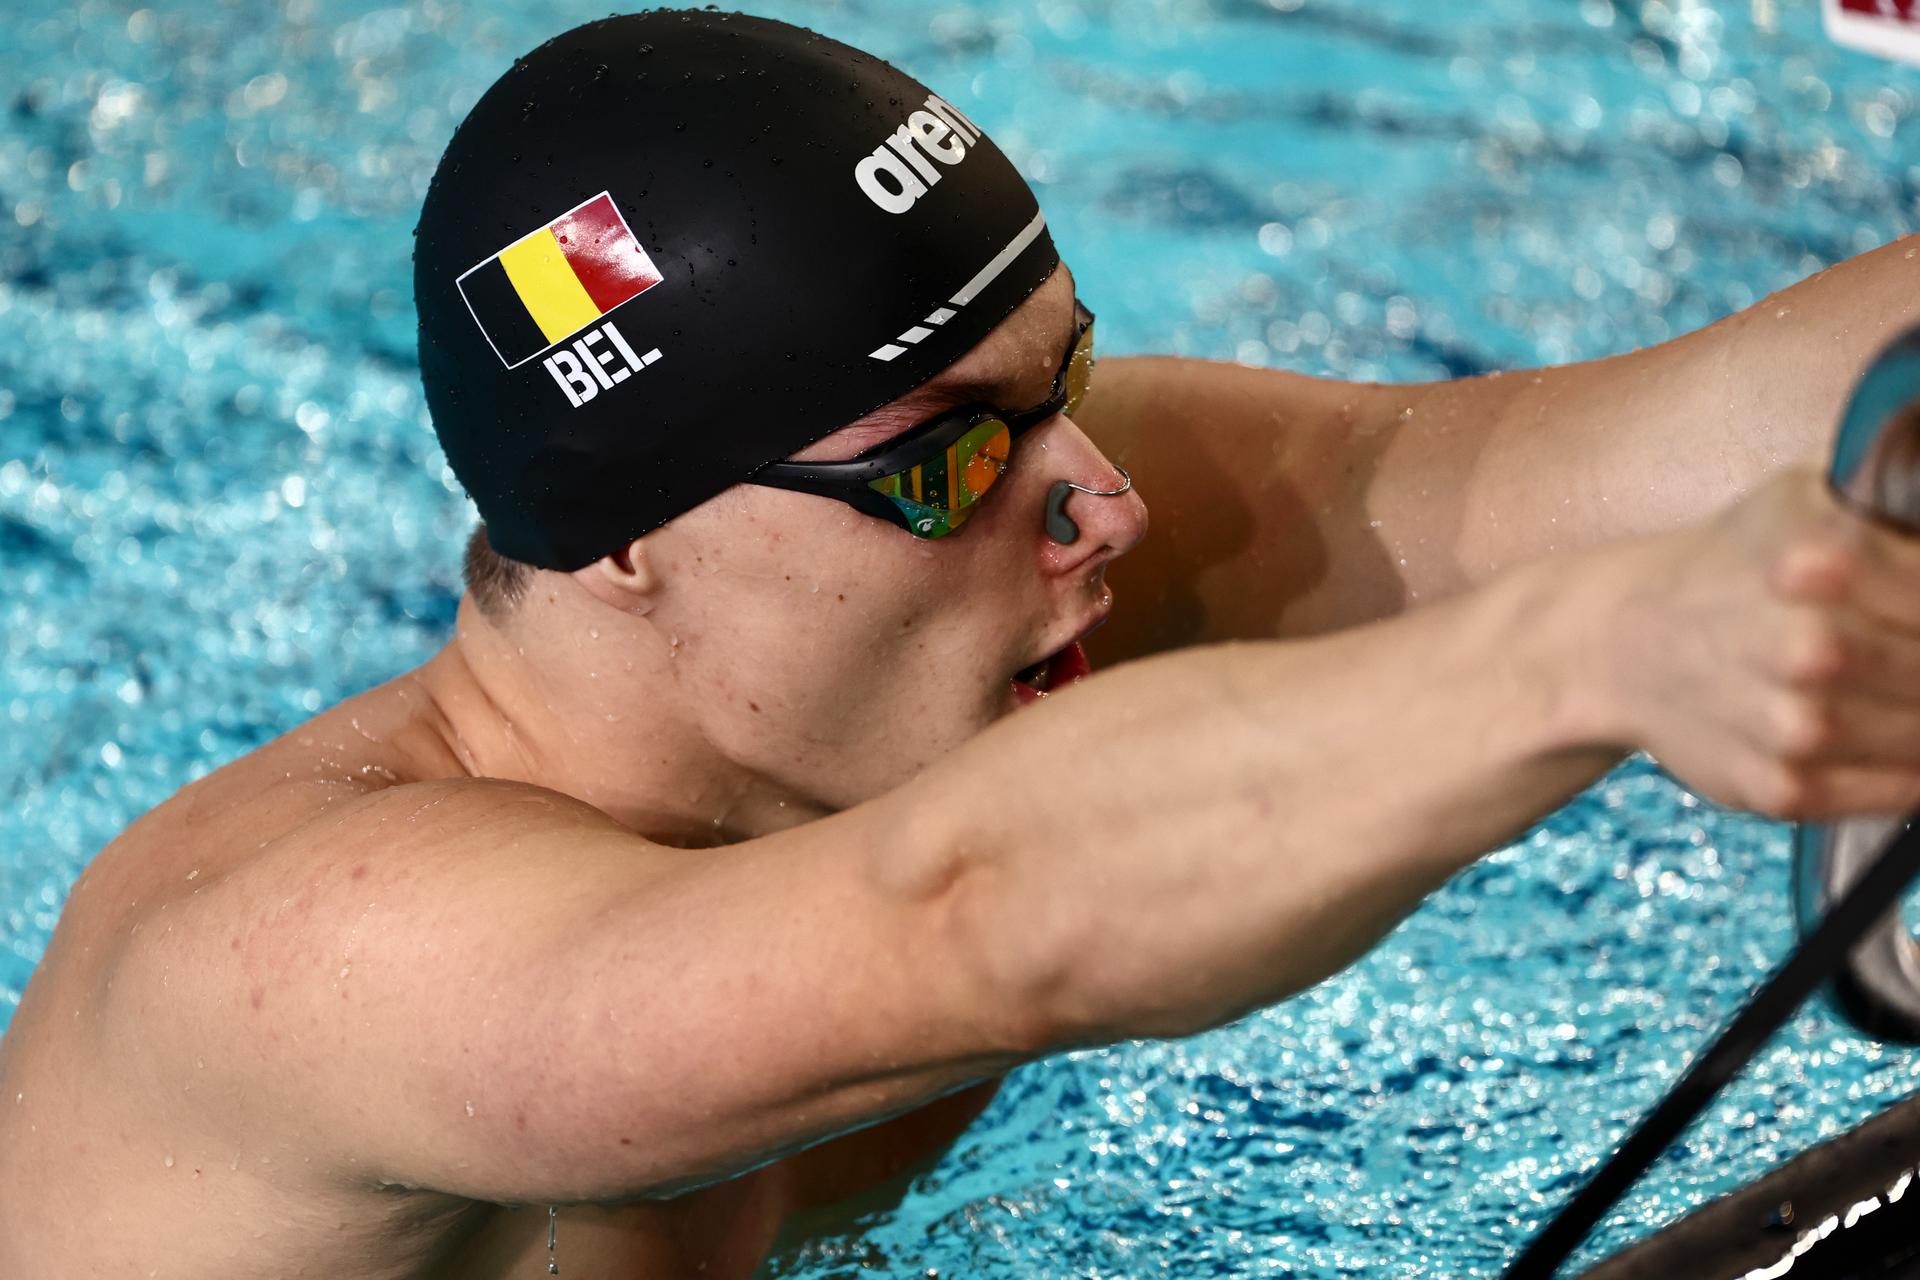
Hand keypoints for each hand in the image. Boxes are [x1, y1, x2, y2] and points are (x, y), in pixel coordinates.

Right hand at [1599, 463, 1919, 819]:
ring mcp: (1794, 728)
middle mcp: (1807, 650)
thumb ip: (1889, 518)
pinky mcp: (1781, 789)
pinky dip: (1908, 770)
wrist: (1620, 643)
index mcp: (1817, 564)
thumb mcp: (1800, 501)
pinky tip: (1887, 733)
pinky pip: (1894, 791)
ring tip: (1892, 685)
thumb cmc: (1725, 567)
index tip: (1910, 608)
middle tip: (1903, 652)